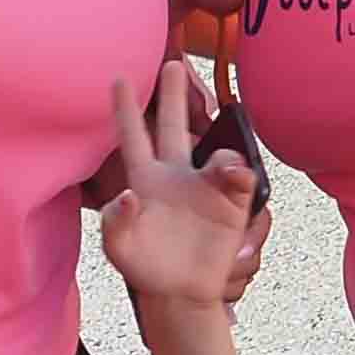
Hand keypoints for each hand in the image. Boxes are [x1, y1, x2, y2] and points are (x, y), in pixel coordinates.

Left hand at [91, 59, 260, 305]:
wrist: (180, 293)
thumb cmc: (144, 266)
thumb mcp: (117, 247)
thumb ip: (114, 221)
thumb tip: (127, 195)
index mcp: (144, 179)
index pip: (132, 136)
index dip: (125, 107)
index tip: (118, 76)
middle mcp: (174, 175)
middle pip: (173, 126)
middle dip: (173, 95)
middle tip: (174, 61)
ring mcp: (204, 187)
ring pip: (215, 152)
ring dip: (220, 154)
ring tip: (224, 169)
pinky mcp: (231, 203)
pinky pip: (240, 178)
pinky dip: (240, 174)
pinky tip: (236, 179)